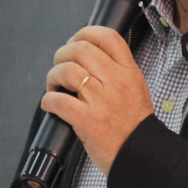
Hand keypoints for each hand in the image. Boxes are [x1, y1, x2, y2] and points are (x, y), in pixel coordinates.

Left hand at [41, 25, 153, 176]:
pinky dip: (48, 100)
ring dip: (53, 76)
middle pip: (81, 49)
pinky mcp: (86, 120)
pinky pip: (58, 101)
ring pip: (67, 71)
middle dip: (62, 53)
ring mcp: (100, 100)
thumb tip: (88, 55)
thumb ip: (117, 70)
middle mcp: (115, 82)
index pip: (108, 37)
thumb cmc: (134, 124)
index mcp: (128, 72)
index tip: (75, 40)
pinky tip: (50, 104)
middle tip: (59, 64)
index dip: (86, 32)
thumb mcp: (136, 87)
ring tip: (54, 86)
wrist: (139, 154)